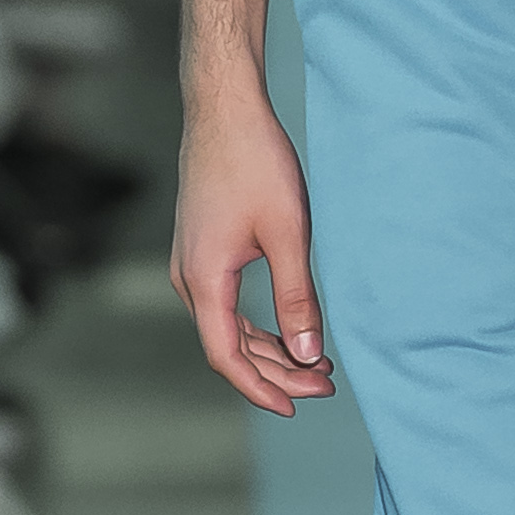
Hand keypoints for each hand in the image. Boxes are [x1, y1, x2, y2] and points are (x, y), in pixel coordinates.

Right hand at [173, 84, 334, 414]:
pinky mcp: (201, 249)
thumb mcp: (287, 233)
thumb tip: (308, 354)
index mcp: (204, 279)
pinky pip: (225, 304)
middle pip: (228, 346)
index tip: (298, 406)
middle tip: (325, 384)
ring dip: (269, 349)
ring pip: (227, 327)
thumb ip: (297, 297)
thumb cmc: (255, 162)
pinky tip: (288, 328)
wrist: (224, 108)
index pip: (226, 356)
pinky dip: (257, 323)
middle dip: (276, 372)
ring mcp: (191, 263)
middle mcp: (188, 277)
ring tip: (316, 362)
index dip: (261, 389)